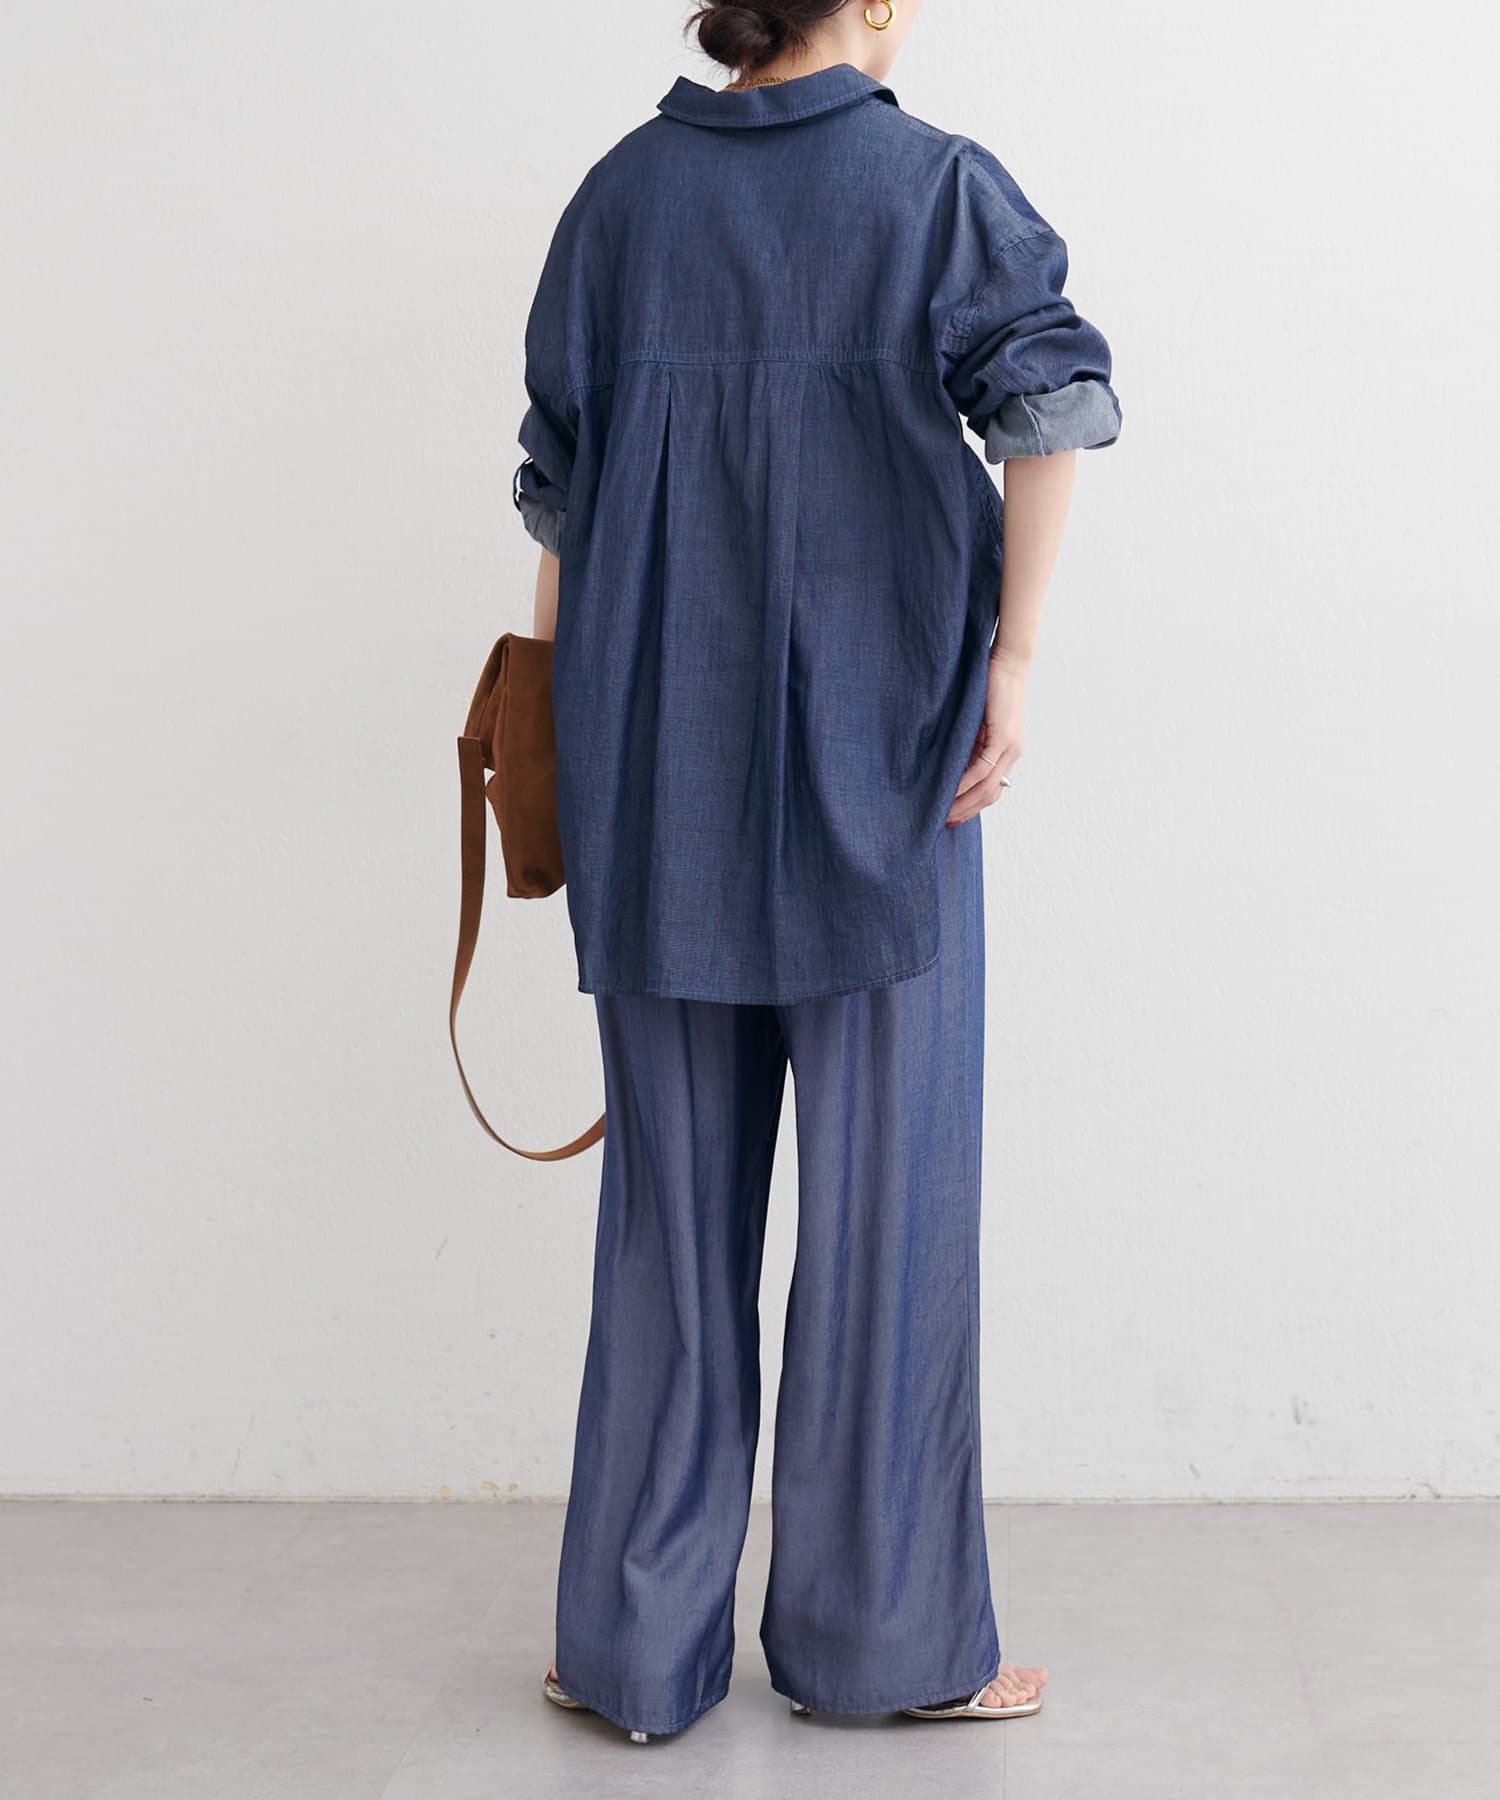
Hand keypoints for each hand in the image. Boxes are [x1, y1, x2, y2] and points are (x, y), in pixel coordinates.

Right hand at [947, 650, 1027, 824]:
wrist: (1007, 663)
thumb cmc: (989, 687)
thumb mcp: (977, 722)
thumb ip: (969, 743)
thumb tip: (949, 764)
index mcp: (1007, 752)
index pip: (991, 790)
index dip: (972, 807)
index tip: (951, 818)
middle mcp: (1012, 754)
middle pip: (990, 795)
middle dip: (966, 812)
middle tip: (943, 823)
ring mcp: (1010, 748)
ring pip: (987, 787)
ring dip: (964, 803)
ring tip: (943, 813)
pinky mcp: (1003, 738)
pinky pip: (982, 769)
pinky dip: (965, 783)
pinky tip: (949, 791)